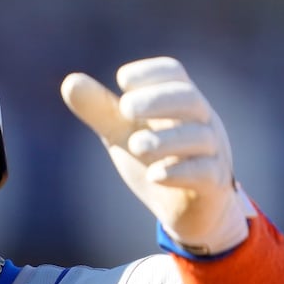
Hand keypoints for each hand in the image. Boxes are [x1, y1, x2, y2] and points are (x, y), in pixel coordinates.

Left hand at [61, 56, 250, 253]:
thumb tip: (70, 81)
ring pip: (198, 137)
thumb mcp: (122, 133)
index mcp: (180, 103)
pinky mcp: (213, 186)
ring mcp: (212, 153)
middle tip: (125, 107)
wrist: (187, 211)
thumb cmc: (155, 160)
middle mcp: (201, 123)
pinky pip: (204, 173)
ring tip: (135, 145)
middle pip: (189, 99)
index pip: (174, 75)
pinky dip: (179, 172)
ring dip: (165, 139)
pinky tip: (154, 175)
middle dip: (157, 100)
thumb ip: (100, 110)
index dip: (151, 72)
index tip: (122, 80)